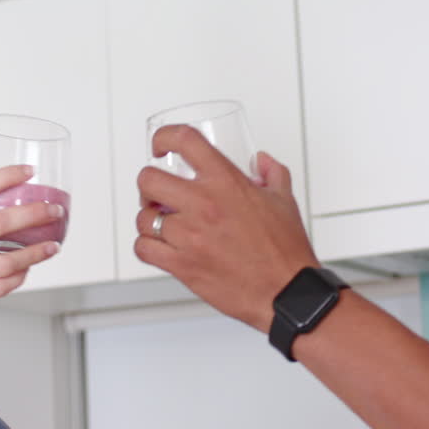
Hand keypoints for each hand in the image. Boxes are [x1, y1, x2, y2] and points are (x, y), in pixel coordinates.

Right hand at [0, 164, 61, 330]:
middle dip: (34, 214)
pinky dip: (19, 278)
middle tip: (53, 210)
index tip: (30, 172)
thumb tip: (4, 199)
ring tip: (52, 247)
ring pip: (7, 262)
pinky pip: (0, 287)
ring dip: (35, 254)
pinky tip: (28, 270)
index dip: (6, 176)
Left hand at [135, 125, 317, 330]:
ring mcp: (189, 235)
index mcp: (227, 182)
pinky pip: (144, 249)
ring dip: (148, 219)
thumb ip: (272, 173)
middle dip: (149, 184)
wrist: (286, 292)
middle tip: (157, 192)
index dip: (164, 137)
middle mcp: (204, 204)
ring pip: (142, 217)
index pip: (184, 141)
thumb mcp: (284, 200)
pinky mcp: (182, 264)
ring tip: (161, 223)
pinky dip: (146, 246)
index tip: (160, 145)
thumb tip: (262, 161)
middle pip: (148, 179)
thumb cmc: (285, 251)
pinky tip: (159, 246)